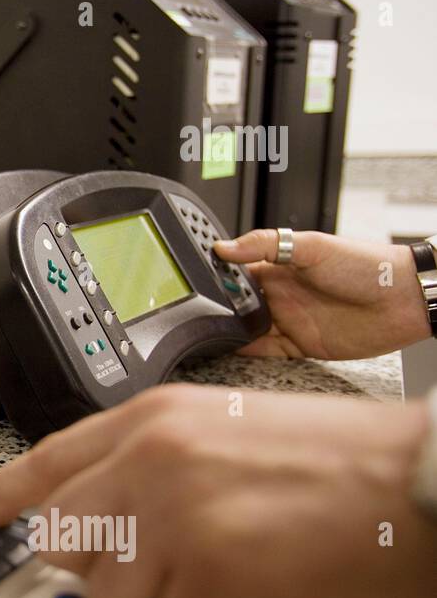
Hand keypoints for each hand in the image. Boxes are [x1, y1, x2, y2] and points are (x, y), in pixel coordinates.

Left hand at [0, 384, 436, 597]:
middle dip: (118, 570)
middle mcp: (154, 462)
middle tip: (196, 567)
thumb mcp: (241, 438)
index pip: (51, 459)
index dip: (11, 493)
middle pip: (66, 543)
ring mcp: (175, 521)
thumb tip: (107, 521)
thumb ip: (161, 470)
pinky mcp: (208, 584)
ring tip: (252, 577)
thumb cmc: (361, 472)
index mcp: (160, 420)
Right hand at [212, 229, 428, 359]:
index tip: (192, 280)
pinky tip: (229, 349)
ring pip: (247, 329)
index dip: (217, 276)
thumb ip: (266, 244)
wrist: (405, 300)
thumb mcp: (313, 246)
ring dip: (228, 331)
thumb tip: (223, 246)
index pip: (238, 271)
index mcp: (280, 267)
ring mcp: (290, 321)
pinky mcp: (301, 346)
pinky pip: (265, 351)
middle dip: (217, 307)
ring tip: (204, 332)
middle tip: (195, 310)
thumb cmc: (367, 266)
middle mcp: (282, 295)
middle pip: (238, 304)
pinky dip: (246, 352)